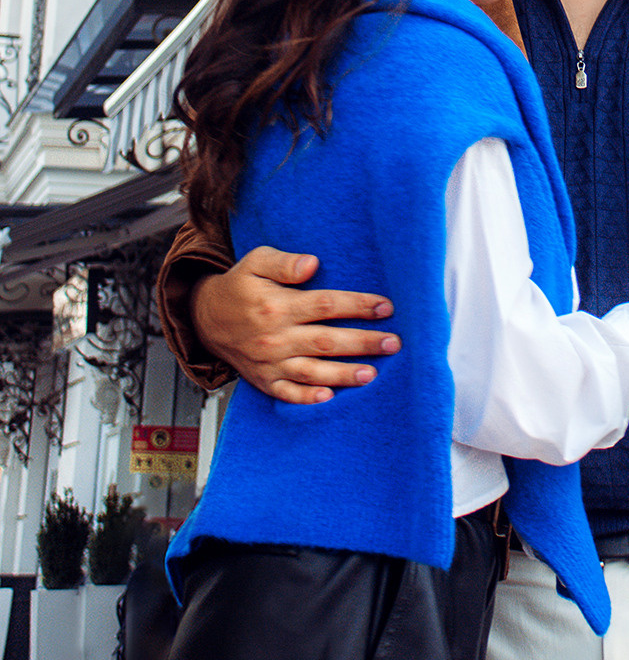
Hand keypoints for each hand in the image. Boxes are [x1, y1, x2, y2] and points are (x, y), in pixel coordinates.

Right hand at [191, 246, 399, 404]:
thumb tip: (312, 264)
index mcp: (277, 306)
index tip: (386, 307)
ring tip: (372, 374)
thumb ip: (284, 263)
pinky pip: (286, 393)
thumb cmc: (237, 287)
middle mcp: (275, 336)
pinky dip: (306, 398)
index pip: (326, 305)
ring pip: (312, 371)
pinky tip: (329, 397)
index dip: (358, 306)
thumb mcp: (255, 262)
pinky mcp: (263, 380)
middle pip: (326, 341)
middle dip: (363, 343)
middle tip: (393, 344)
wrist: (204, 318)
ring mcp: (269, 362)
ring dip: (343, 374)